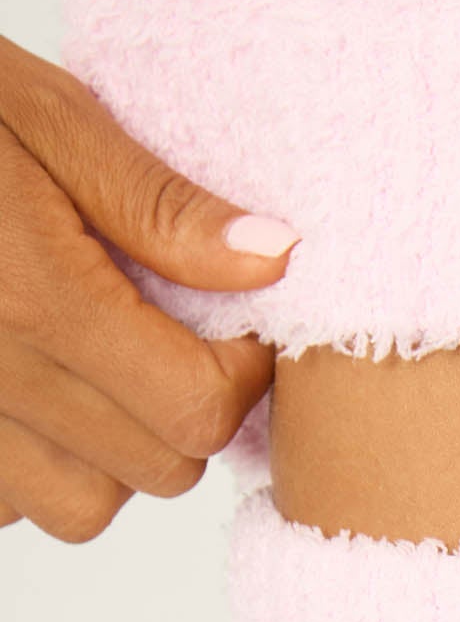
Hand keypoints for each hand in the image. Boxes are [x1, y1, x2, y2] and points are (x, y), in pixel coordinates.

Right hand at [0, 34, 297, 542]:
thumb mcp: (42, 114)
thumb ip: (157, 204)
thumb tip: (271, 261)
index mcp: (31, 297)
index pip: (197, 407)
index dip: (239, 374)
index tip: (232, 326)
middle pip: (156, 470)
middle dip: (185, 413)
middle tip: (164, 336)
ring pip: (83, 507)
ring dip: (112, 454)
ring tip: (91, 363)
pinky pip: (7, 502)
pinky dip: (33, 465)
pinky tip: (24, 384)